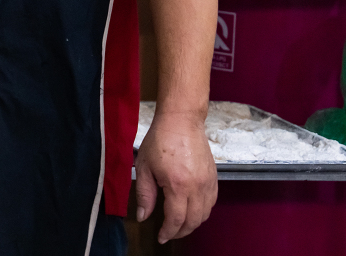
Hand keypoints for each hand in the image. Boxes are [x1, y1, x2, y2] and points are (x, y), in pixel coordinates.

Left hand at [135, 110, 217, 242]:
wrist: (181, 121)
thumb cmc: (159, 140)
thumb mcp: (144, 167)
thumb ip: (144, 194)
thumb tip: (143, 217)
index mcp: (178, 185)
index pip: (176, 219)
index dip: (168, 232)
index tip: (161, 237)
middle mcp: (197, 187)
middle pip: (194, 221)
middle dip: (181, 231)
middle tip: (169, 233)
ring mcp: (208, 183)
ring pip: (205, 214)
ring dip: (193, 223)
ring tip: (179, 225)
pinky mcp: (214, 178)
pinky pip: (212, 202)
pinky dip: (203, 211)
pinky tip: (192, 210)